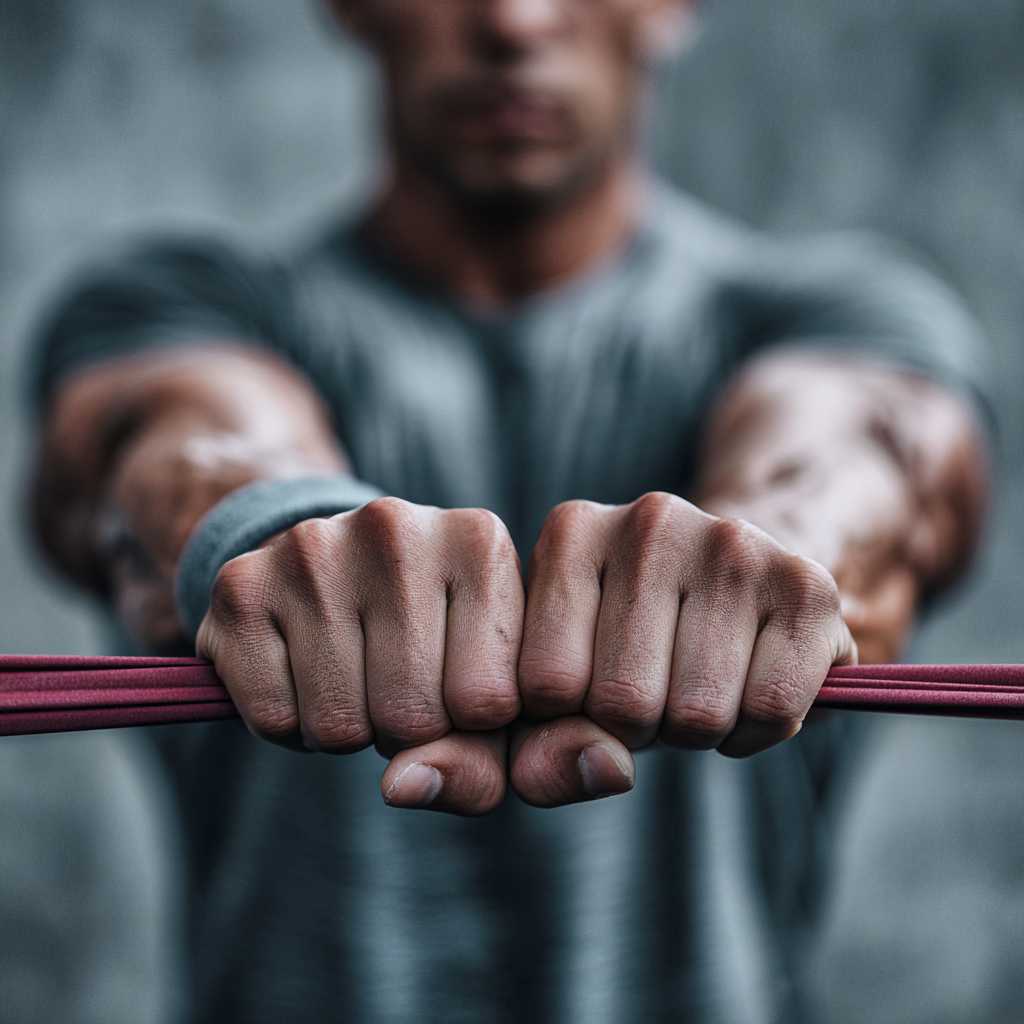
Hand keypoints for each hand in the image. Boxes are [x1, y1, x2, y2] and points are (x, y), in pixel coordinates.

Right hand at [196, 497, 524, 814]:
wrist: (339, 568)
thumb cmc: (435, 642)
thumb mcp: (487, 697)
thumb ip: (479, 765)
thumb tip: (402, 786)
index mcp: (479, 543)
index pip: (489, 702)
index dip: (471, 727)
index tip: (461, 687)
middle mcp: (397, 528)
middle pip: (412, 715)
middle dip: (406, 731)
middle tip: (399, 682)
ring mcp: (313, 548)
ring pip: (338, 726)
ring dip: (348, 731)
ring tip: (354, 673)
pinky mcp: (242, 583)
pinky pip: (272, 719)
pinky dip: (289, 724)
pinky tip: (304, 671)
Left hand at [510, 491, 856, 806]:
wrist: (731, 586)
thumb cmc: (624, 646)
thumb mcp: (555, 687)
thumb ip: (540, 747)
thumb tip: (602, 769)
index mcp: (572, 534)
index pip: (546, 685)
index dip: (569, 720)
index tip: (585, 690)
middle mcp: (650, 521)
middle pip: (624, 704)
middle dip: (637, 729)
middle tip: (650, 692)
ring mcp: (732, 543)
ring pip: (698, 715)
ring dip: (695, 732)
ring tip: (695, 685)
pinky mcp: (805, 582)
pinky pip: (771, 710)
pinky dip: (755, 731)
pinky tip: (744, 688)